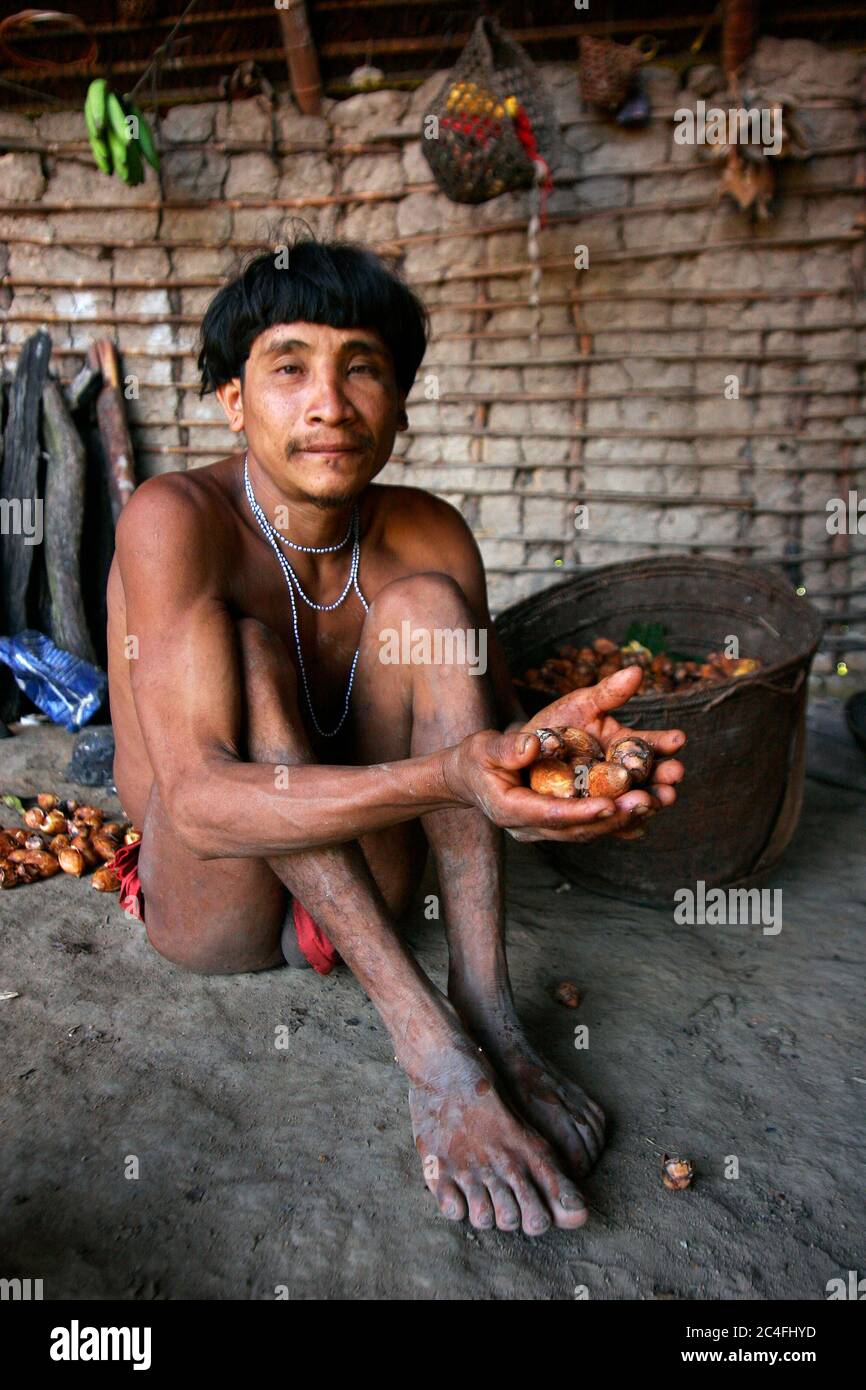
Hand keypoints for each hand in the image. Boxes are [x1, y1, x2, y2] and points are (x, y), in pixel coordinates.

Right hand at [444, 666, 684, 843]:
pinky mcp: (562, 821)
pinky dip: (622, 819)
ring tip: (659, 798)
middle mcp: (534, 827)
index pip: (552, 815)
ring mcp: (549, 828)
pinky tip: (651, 808)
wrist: (471, 776)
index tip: (612, 804)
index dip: (583, 812)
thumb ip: (506, 749)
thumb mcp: (484, 749)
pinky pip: (595, 824)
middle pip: (580, 828)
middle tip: (648, 800)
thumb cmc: (477, 760)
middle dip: (616, 817)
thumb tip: (531, 745)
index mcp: (513, 811)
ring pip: (592, 829)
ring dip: (627, 817)